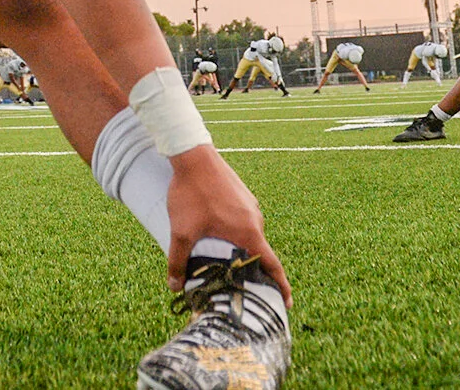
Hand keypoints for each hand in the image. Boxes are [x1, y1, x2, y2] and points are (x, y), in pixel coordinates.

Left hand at [164, 146, 291, 305]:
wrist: (193, 155)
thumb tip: (173, 286)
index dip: (281, 286)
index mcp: (249, 232)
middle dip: (251, 271)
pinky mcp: (242, 196)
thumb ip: (177, 260)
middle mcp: (255, 219)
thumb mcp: (181, 231)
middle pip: (259, 252)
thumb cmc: (191, 193)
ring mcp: (250, 206)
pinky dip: (236, 233)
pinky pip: (243, 222)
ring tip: (223, 262)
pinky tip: (216, 234)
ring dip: (240, 249)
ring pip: (249, 236)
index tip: (287, 304)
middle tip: (240, 287)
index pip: (272, 265)